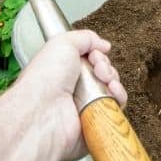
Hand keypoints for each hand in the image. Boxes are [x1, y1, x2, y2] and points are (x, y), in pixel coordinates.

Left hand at [13, 30, 127, 160]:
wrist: (42, 112)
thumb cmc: (45, 78)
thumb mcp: (63, 43)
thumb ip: (86, 38)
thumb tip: (103, 45)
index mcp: (65, 71)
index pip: (92, 60)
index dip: (98, 55)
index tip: (94, 56)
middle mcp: (75, 88)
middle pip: (104, 74)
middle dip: (106, 68)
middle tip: (98, 69)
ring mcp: (85, 106)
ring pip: (112, 90)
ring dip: (114, 81)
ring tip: (105, 81)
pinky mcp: (95, 122)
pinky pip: (115, 109)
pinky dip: (118, 98)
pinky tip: (112, 93)